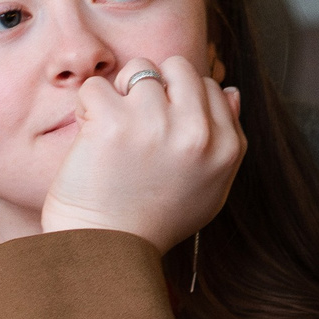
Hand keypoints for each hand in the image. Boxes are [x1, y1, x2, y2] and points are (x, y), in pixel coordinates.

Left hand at [40, 55, 244, 253]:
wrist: (105, 251)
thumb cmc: (154, 221)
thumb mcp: (209, 189)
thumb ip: (228, 141)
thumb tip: (232, 90)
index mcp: (226, 148)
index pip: (211, 88)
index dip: (181, 102)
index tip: (161, 131)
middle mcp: (197, 133)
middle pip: (178, 68)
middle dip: (154, 86)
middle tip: (135, 122)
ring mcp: (155, 124)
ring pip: (138, 70)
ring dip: (120, 94)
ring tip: (112, 132)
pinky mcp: (113, 123)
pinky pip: (96, 87)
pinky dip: (86, 108)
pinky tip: (89, 138)